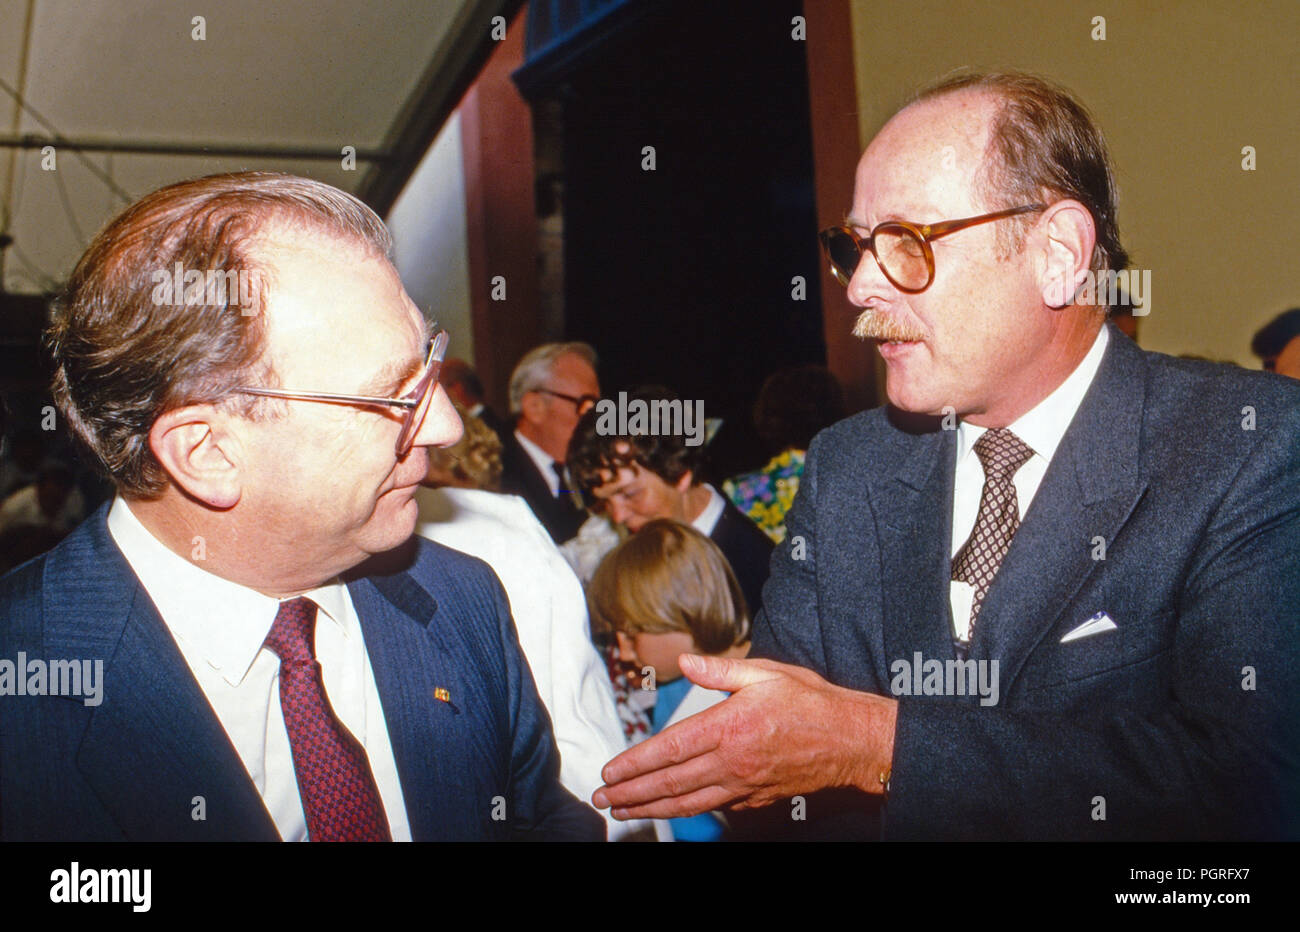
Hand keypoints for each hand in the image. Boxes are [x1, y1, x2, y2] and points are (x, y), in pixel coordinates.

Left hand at [591, 654, 896, 819]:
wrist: (851, 740)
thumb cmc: (810, 702)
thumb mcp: (766, 673)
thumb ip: (720, 671)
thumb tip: (687, 661)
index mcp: (729, 726)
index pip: (670, 748)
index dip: (635, 762)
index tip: (611, 770)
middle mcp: (731, 761)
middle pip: (670, 782)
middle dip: (632, 791)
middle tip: (602, 797)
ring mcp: (742, 784)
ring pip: (687, 802)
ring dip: (650, 807)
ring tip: (623, 810)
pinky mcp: (754, 798)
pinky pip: (711, 807)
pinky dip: (684, 810)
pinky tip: (667, 809)